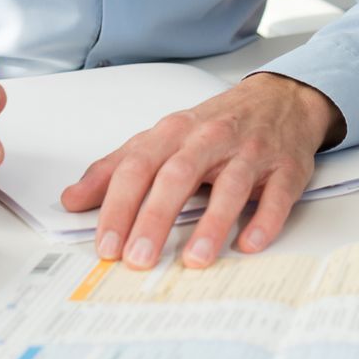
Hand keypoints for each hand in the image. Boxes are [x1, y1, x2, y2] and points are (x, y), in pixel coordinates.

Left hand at [60, 72, 342, 269]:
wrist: (281, 98)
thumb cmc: (216, 125)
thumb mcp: (163, 139)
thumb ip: (117, 168)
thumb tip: (72, 200)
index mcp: (175, 132)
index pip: (138, 166)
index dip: (119, 206)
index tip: (106, 245)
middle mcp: (211, 139)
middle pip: (178, 175)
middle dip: (155, 218)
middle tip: (138, 258)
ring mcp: (251, 153)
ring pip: (230, 186)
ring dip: (212, 223)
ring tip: (195, 260)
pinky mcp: (286, 168)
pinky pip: (277, 195)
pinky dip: (265, 219)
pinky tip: (250, 244)